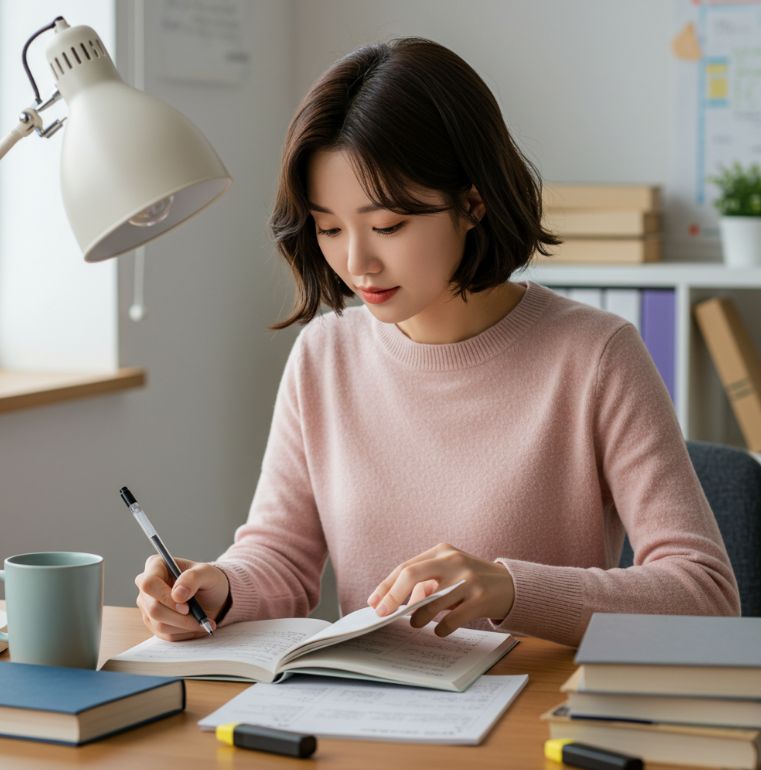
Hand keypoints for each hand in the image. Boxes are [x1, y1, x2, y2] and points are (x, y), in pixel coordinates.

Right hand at [135, 555, 230, 640]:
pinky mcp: (153, 623)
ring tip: (204, 620)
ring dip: (185, 626)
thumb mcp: (207, 573)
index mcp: (156, 566)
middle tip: (200, 617)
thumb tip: (177, 594)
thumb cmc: (208, 579)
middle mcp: (147, 587)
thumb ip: (193, 578)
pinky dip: (185, 632)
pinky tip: (198, 625)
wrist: (212, 596)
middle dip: (180, 617)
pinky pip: (166, 634)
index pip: (149, 584)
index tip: (186, 607)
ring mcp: (148, 606)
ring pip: (160, 624)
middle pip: (154, 608)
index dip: (166, 597)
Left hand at [367, 543, 514, 636]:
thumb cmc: (472, 580)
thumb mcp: (449, 573)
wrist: (511, 585)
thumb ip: (426, 584)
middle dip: (392, 596)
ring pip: (431, 601)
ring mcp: (468, 579)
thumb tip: (400, 604)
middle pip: (412, 575)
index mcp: (442, 552)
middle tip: (382, 613)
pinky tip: (439, 630)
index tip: (374, 602)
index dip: (386, 586)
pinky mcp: (481, 599)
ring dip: (418, 617)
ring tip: (416, 623)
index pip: (406, 567)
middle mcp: (453, 561)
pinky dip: (440, 629)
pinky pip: (451, 619)